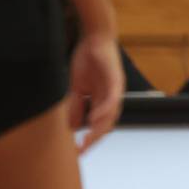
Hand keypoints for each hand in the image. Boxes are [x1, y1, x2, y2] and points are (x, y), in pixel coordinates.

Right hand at [68, 30, 124, 153]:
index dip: (90, 138)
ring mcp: (115, 88)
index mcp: (103, 99)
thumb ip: (77, 105)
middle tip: (82, 150)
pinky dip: (104, 110)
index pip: (99, 124)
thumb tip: (74, 126)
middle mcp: (112, 96)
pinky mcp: (115, 78)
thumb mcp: (78, 87)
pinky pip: (112, 98)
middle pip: (107, 123)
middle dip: (95, 138)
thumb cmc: (87, 60)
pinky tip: (95, 119)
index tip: (79, 151)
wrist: (94, 38)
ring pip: (112, 113)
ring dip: (100, 128)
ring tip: (89, 139)